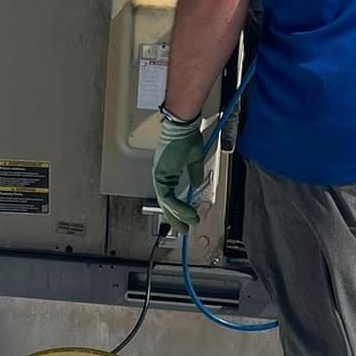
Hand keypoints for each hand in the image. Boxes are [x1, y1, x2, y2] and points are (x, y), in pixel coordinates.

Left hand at [153, 109, 206, 230]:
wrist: (182, 126)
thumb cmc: (187, 136)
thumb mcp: (194, 160)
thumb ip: (194, 174)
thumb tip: (195, 185)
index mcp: (167, 171)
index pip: (169, 196)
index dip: (177, 209)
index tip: (187, 218)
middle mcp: (161, 174)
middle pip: (165, 203)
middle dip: (174, 218)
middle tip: (183, 230)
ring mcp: (160, 174)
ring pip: (165, 202)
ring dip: (177, 215)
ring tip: (188, 224)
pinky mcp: (161, 174)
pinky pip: (167, 196)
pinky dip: (177, 206)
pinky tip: (187, 213)